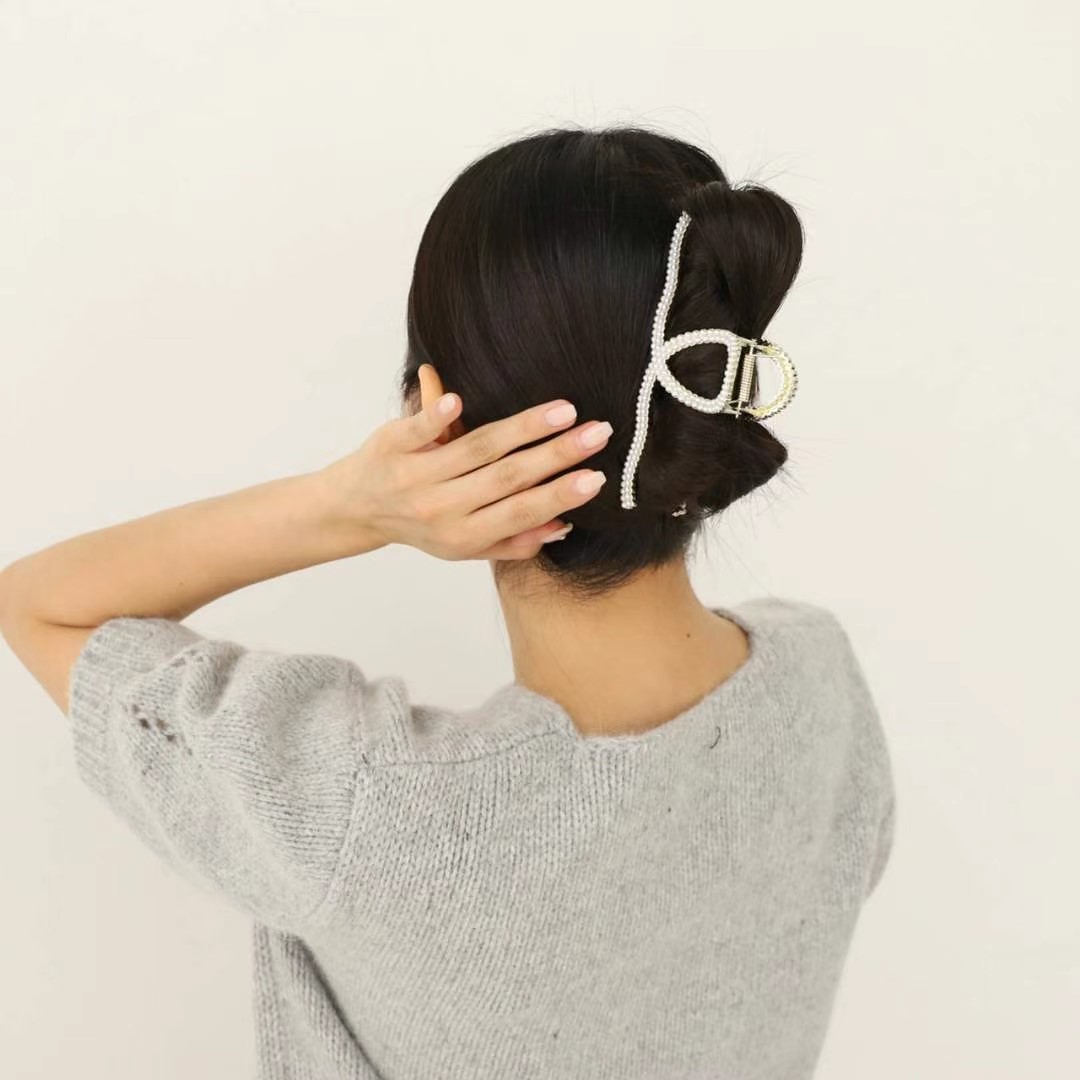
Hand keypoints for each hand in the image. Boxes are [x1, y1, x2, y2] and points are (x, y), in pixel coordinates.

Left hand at [316, 390, 612, 559]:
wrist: (354, 510)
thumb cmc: (422, 526)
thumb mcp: (466, 547)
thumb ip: (513, 541)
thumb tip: (563, 526)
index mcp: (463, 536)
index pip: (521, 512)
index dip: (560, 496)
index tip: (596, 478)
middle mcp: (441, 508)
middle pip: (508, 477)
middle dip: (558, 456)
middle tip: (598, 433)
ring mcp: (416, 476)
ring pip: (477, 448)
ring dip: (524, 428)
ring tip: (565, 411)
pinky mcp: (392, 446)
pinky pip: (417, 430)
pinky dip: (436, 416)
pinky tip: (457, 398)